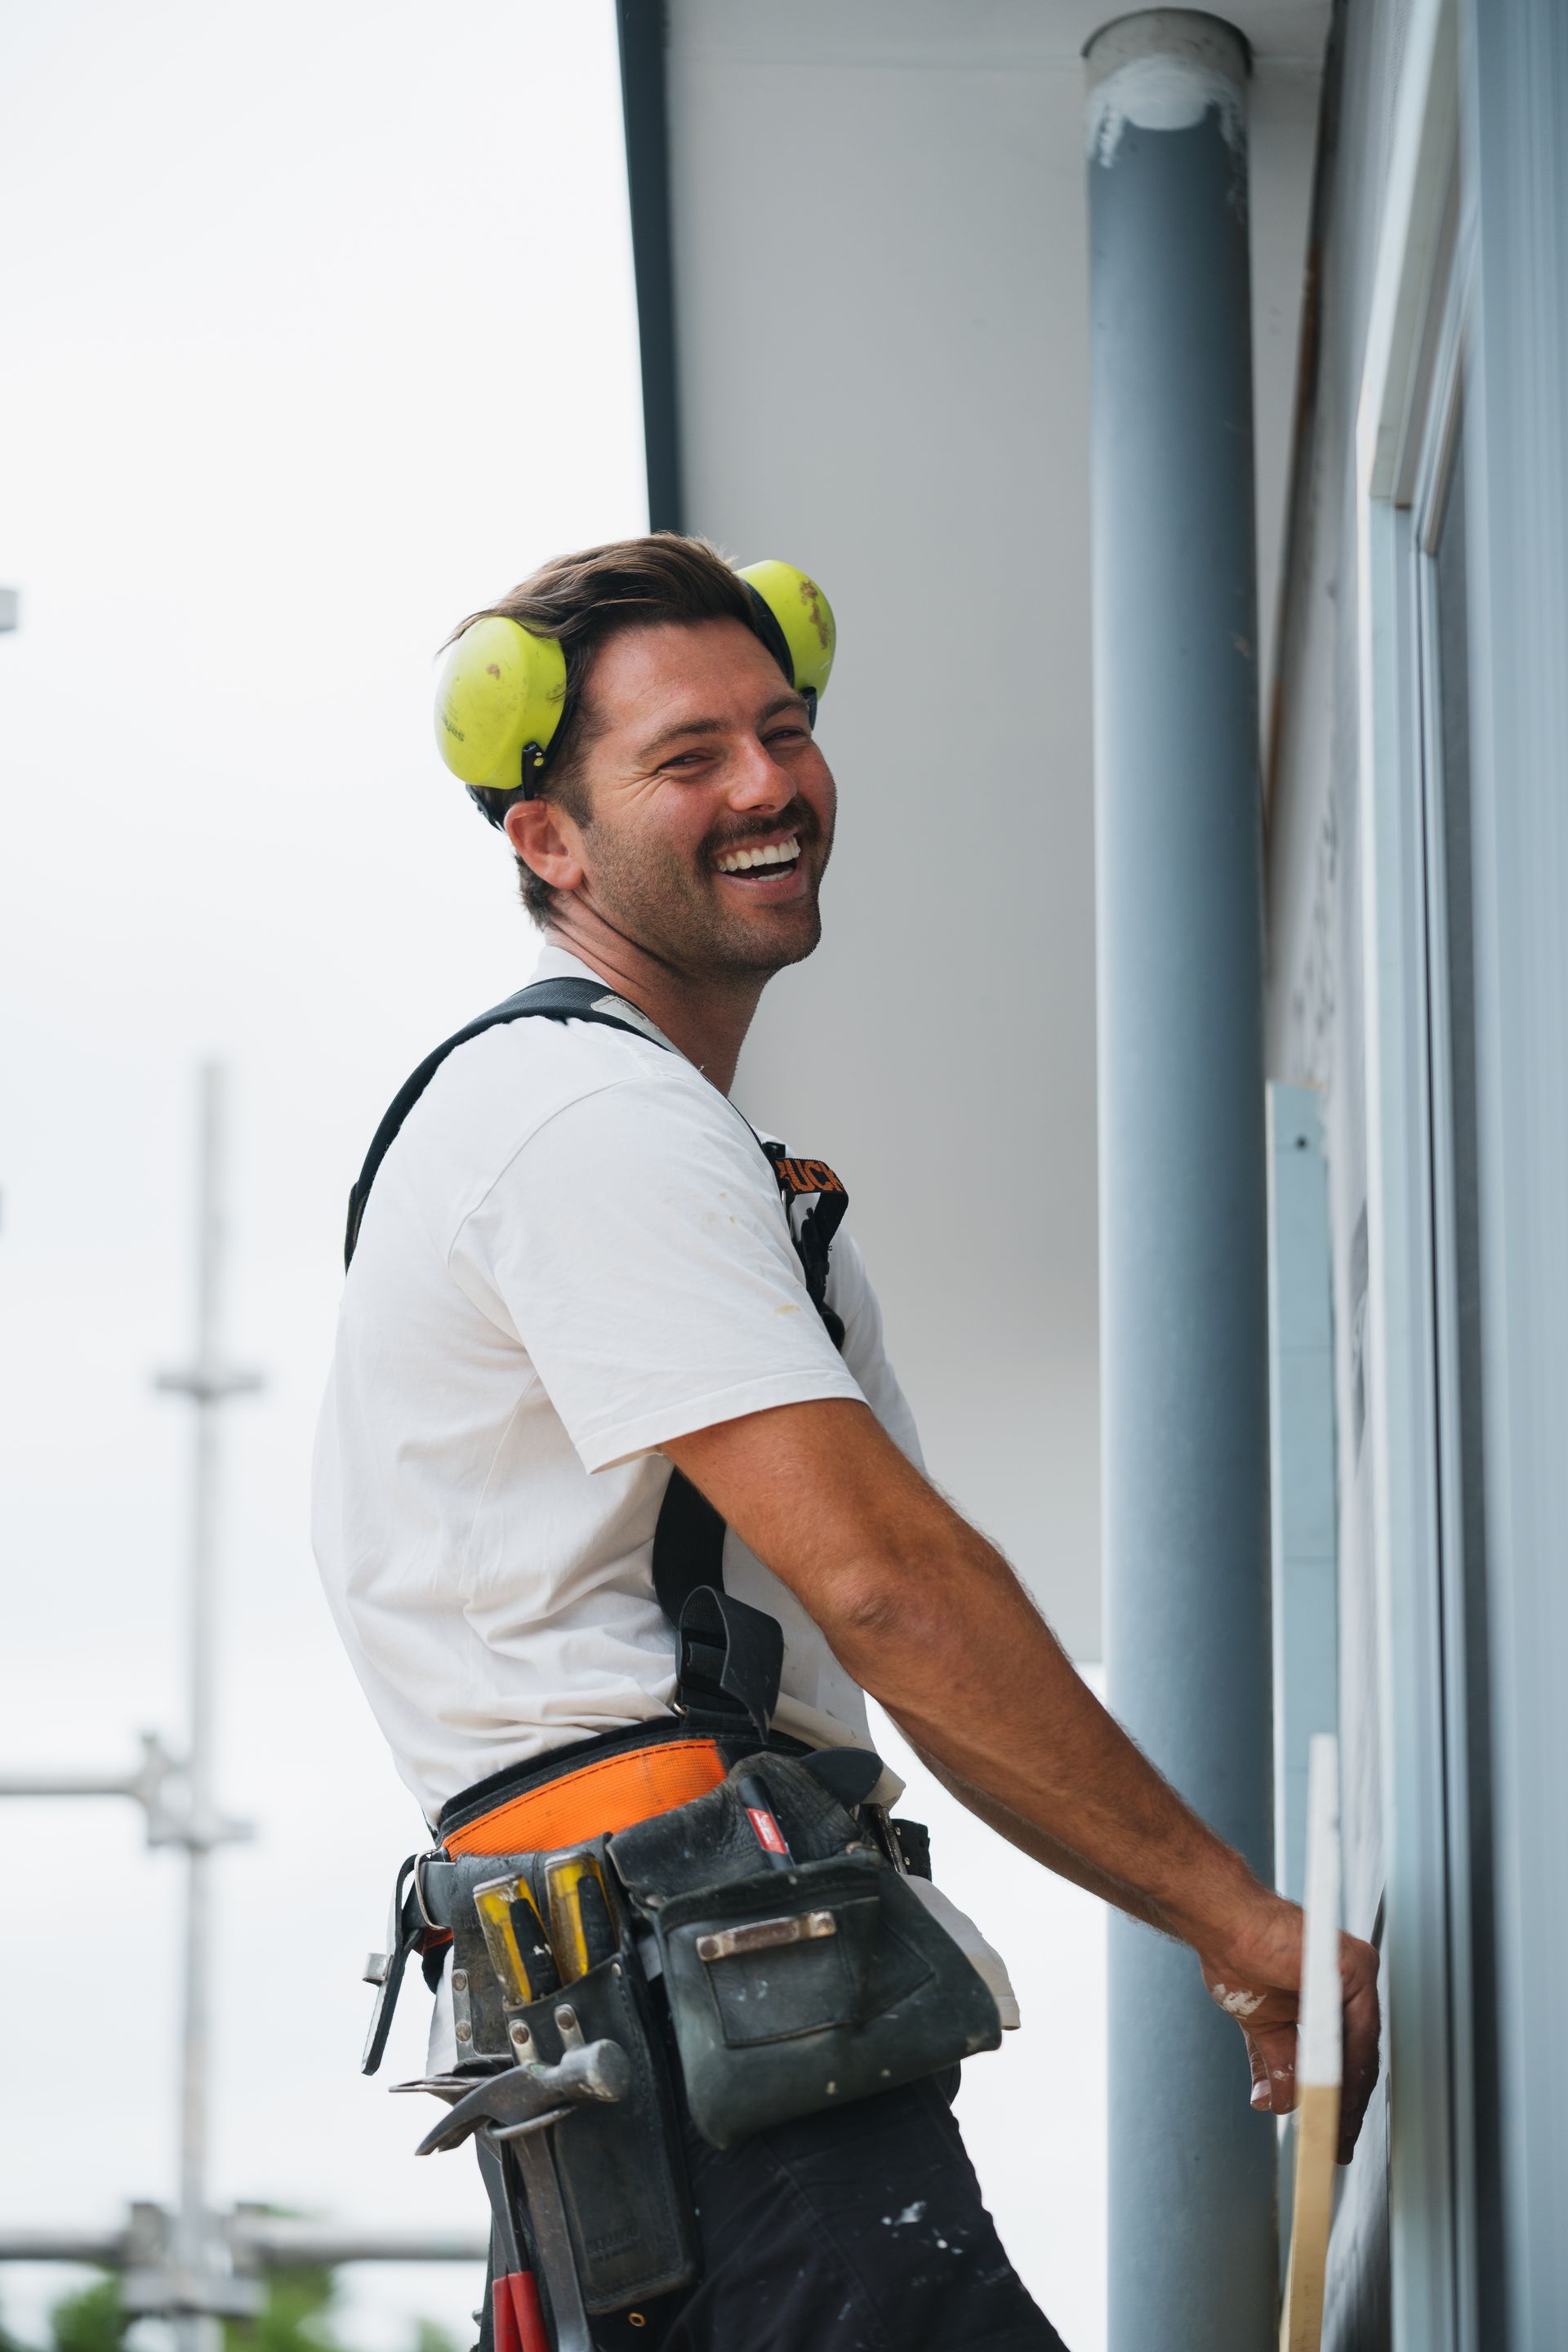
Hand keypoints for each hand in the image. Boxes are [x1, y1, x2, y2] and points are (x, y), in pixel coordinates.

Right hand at [1197, 1893, 1379, 2162]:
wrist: (1222, 1925)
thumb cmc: (1239, 1957)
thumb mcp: (1262, 2027)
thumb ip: (1277, 2065)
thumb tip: (1273, 2105)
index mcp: (1331, 1999)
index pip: (1346, 2058)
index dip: (1341, 2101)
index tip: (1333, 2135)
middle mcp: (1351, 1987)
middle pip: (1358, 2057)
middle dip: (1348, 2107)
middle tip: (1338, 2145)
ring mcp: (1356, 1976)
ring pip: (1362, 2048)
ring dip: (1350, 2093)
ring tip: (1336, 2130)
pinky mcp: (1353, 1968)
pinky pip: (1358, 2029)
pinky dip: (1350, 2067)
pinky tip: (1338, 2096)